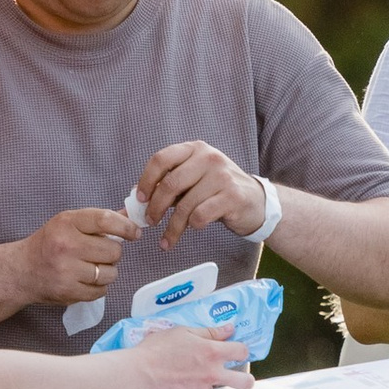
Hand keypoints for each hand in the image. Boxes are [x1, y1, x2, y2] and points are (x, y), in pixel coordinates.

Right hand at [23, 204, 142, 306]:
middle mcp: (66, 245)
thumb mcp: (68, 223)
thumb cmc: (48, 244)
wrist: (21, 271)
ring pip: (110, 273)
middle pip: (113, 250)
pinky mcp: (68, 292)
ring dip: (107, 271)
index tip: (134, 233)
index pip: (105, 220)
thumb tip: (131, 217)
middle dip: (112, 253)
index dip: (126, 227)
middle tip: (99, 253)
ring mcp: (67, 271)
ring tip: (91, 267)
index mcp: (66, 222)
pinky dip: (98, 287)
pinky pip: (101, 291)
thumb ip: (99, 220)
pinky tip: (84, 280)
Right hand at [128, 322, 249, 388]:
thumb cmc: (156, 349)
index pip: (242, 351)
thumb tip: (229, 329)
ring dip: (207, 381)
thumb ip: (209, 332)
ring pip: (215, 387)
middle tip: (237, 375)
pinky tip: (175, 381)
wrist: (138, 374)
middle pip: (245, 382)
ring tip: (186, 373)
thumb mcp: (182, 332)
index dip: (241, 350)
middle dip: (246, 380)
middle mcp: (212, 374)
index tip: (236, 350)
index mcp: (212, 353)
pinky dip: (189, 388)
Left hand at [137, 137, 267, 251]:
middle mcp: (208, 158)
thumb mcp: (193, 181)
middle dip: (155, 208)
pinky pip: (201, 216)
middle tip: (150, 222)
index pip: (161, 159)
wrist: (256, 202)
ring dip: (172, 227)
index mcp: (194, 149)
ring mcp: (222, 176)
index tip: (140, 200)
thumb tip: (132, 201)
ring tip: (167, 239)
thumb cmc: (217, 191)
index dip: (146, 180)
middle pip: (170, 184)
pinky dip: (192, 226)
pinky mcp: (233, 196)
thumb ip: (166, 187)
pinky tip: (194, 229)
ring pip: (185, 205)